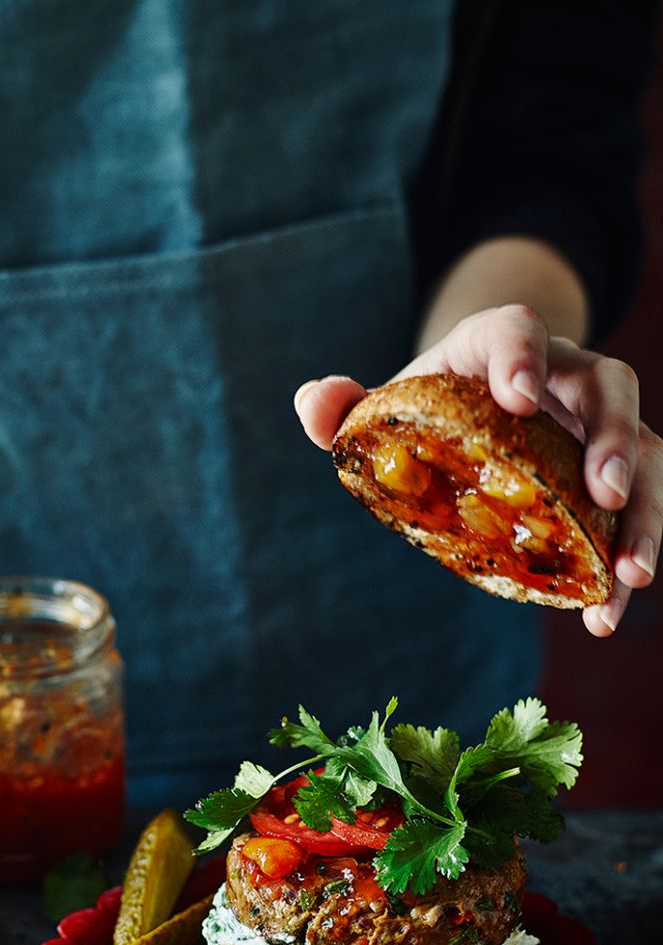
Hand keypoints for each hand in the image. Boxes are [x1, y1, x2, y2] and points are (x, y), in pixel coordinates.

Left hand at [294, 304, 662, 634]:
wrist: (473, 406)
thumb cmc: (429, 404)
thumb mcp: (386, 401)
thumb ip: (344, 406)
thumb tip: (314, 402)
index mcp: (498, 343)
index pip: (517, 329)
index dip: (522, 356)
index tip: (518, 398)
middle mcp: (564, 373)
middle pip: (610, 384)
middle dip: (613, 438)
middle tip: (605, 494)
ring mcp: (595, 422)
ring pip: (645, 450)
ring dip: (645, 514)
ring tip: (630, 575)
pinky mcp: (609, 471)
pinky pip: (635, 509)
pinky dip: (621, 560)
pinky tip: (602, 615)